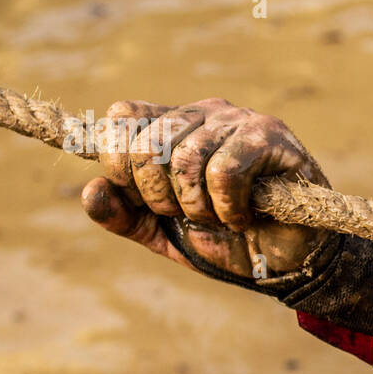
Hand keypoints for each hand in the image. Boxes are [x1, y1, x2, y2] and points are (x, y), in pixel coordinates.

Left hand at [79, 99, 329, 277]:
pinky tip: (243, 216)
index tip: (139, 197)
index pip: (123, 116)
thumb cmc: (226, 239)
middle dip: (157, 196)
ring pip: (185, 157)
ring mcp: (239, 120)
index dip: (116, 159)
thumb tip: (89, 190)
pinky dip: (227, 207)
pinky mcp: (271, 137)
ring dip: (196, 206)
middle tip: (188, 216)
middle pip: (148, 143)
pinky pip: (225, 170)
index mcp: (173, 125)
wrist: (284, 261)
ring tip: (219, 218)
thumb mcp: (162, 232)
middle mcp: (205, 112)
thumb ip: (124, 214)